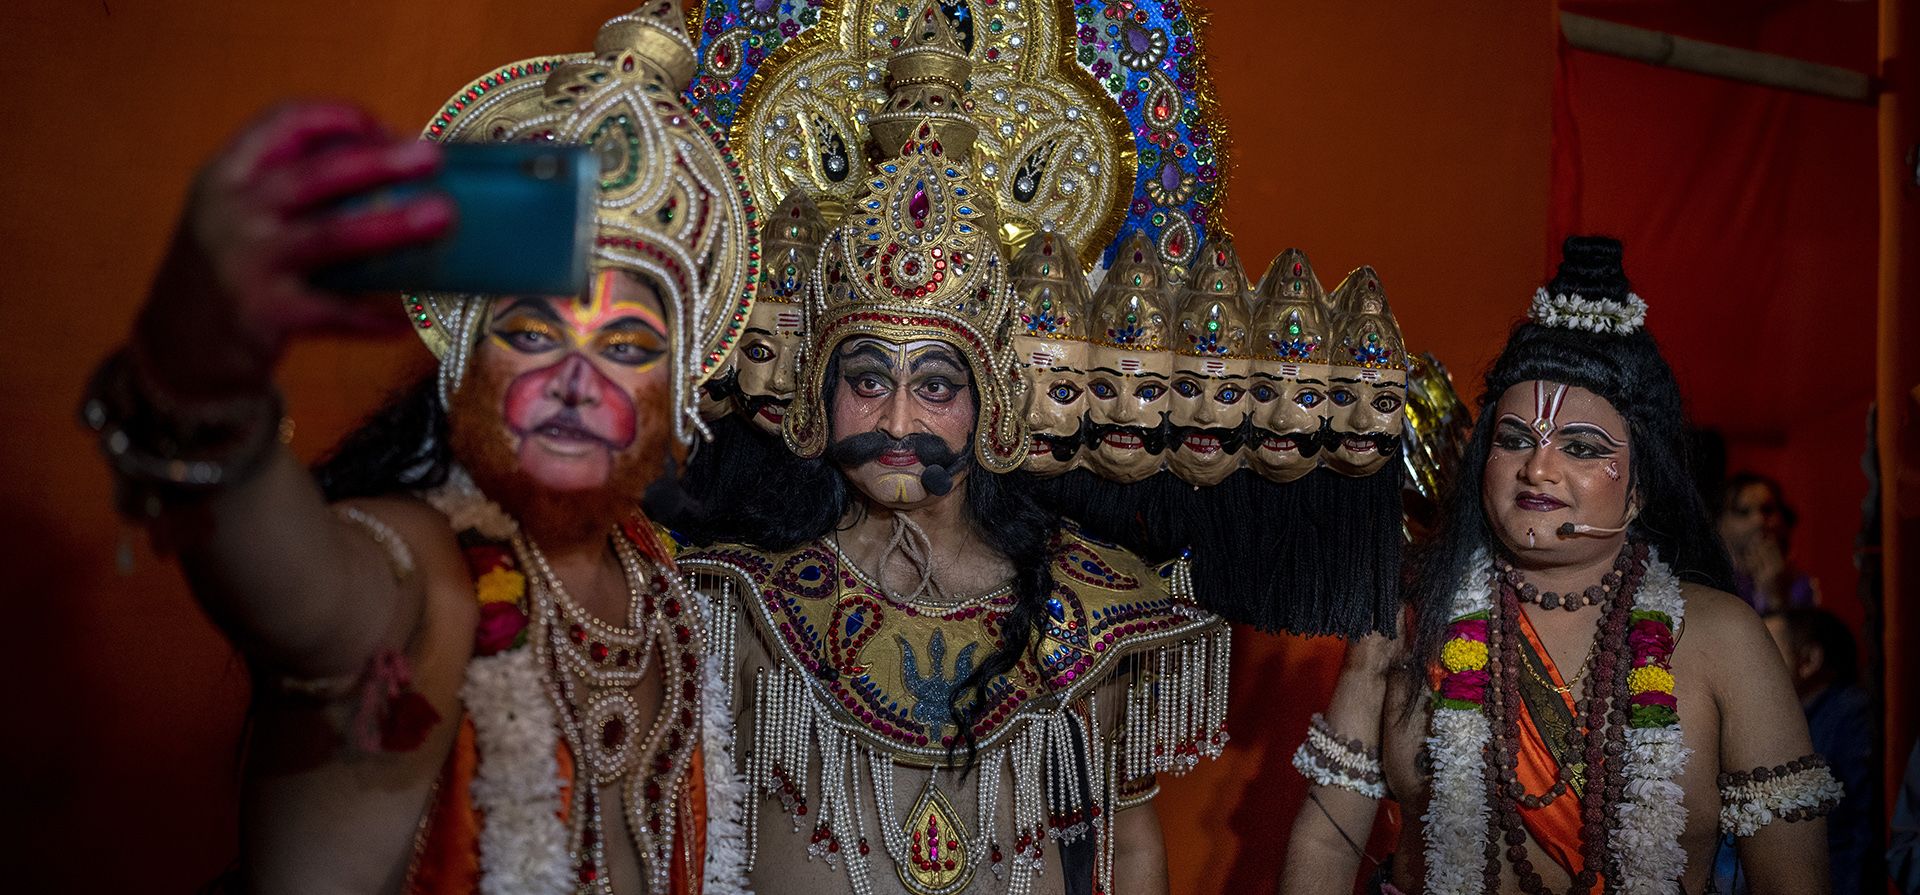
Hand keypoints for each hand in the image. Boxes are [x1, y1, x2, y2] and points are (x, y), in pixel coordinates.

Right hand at [132, 102, 453, 398]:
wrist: (178, 345)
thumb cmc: (231, 267)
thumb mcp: (241, 211)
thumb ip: (295, 186)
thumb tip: (392, 164)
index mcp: (228, 174)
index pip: (282, 122)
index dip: (338, 118)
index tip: (384, 128)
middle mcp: (233, 210)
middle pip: (316, 175)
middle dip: (380, 162)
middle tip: (431, 157)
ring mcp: (248, 262)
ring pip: (332, 236)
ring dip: (392, 225)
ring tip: (441, 217)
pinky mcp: (264, 314)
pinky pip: (332, 312)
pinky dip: (371, 317)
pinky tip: (404, 320)